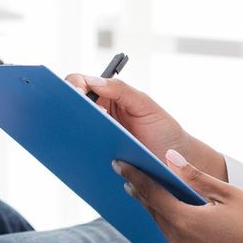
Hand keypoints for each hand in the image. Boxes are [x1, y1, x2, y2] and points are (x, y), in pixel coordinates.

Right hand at [65, 74, 225, 178]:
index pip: (81, 83)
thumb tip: (92, 81)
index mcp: (107, 96)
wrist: (176, 161)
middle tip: (72, 116)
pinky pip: (81, 153)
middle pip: (72, 106)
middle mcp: (98, 114)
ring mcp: (96, 136)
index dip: (72, 85)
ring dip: (71, 133)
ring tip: (78, 137)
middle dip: (66, 109)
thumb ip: (121, 90)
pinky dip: (78, 153)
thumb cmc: (163, 129)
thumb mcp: (145, 105)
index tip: (75, 93)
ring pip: (73, 132)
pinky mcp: (98, 157)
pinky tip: (82, 155)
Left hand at [117, 150, 242, 242]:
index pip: (152, 194)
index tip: (119, 164)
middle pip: (157, 213)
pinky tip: (184, 219)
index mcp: (186, 223)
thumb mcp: (229, 193)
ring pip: (168, 230)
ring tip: (157, 195)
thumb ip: (195, 177)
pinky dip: (179, 230)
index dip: (134, 177)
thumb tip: (169, 158)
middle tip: (132, 176)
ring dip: (163, 213)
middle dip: (146, 194)